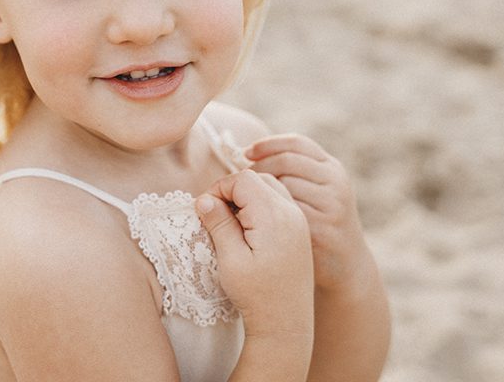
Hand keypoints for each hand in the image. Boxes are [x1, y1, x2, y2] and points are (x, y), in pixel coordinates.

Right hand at [195, 169, 314, 336]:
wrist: (287, 324)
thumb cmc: (257, 295)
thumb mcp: (231, 260)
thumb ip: (218, 224)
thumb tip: (203, 199)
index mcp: (274, 215)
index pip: (243, 178)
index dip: (219, 188)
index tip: (205, 211)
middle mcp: (291, 212)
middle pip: (258, 179)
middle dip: (233, 190)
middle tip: (217, 216)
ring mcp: (299, 221)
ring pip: (270, 188)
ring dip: (247, 197)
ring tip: (231, 224)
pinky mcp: (300, 231)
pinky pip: (279, 203)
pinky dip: (261, 206)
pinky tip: (248, 231)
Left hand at [246, 135, 374, 293]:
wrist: (347, 266)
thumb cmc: (320, 224)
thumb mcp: (318, 192)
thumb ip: (296, 173)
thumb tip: (250, 153)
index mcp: (332, 169)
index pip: (297, 143)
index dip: (268, 144)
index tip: (245, 152)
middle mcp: (335, 183)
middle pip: (286, 161)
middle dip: (259, 167)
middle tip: (240, 180)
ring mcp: (331, 206)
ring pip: (283, 185)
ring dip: (259, 190)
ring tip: (243, 199)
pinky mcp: (322, 229)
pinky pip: (284, 212)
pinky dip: (265, 212)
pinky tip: (254, 218)